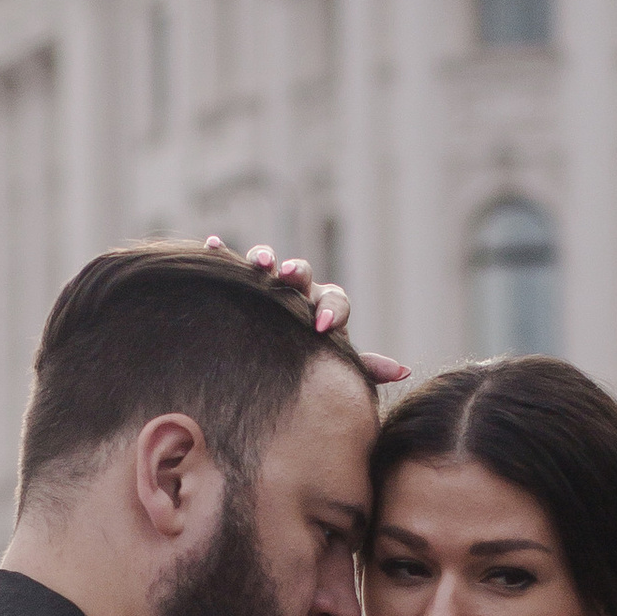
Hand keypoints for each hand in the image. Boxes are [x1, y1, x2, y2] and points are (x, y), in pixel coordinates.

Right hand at [204, 237, 408, 385]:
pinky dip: (222, 252)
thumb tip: (404, 371)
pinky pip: (230, 263)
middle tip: (290, 276)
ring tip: (258, 262)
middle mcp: (298, 291)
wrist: (275, 365)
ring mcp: (268, 284)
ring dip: (263, 257)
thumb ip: (365, 369)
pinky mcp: (239, 282)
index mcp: (325, 308)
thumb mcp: (336, 369)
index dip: (331, 310)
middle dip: (298, 272)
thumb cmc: (311, 366)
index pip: (335, 301)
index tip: (323, 327)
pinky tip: (212, 244)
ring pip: (268, 263)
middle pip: (302, 274)